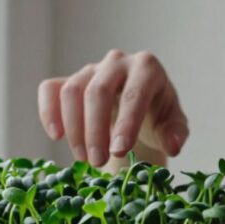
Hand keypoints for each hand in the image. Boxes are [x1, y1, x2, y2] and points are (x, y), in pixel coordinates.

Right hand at [37, 49, 189, 167]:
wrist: (138, 108)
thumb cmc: (158, 115)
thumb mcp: (173, 125)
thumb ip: (176, 134)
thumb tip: (172, 146)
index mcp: (147, 68)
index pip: (134, 93)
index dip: (126, 123)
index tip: (119, 152)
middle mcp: (117, 62)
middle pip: (98, 91)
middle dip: (96, 130)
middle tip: (98, 162)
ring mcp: (90, 69)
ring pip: (72, 92)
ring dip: (75, 129)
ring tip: (84, 158)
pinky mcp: (69, 79)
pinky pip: (50, 89)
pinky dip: (49, 112)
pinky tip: (56, 135)